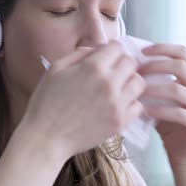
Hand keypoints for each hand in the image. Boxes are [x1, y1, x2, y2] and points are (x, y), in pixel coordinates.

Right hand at [20, 41, 145, 159]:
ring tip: (117, 88)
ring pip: (139, 83)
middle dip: (122, 64)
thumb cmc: (46, 102)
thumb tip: (98, 49)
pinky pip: (138, 106)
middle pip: (131, 63)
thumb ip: (79, 54)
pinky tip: (117, 105)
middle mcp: (109, 83)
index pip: (118, 47)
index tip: (107, 57)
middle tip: (112, 72)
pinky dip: (130, 103)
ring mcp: (117, 104)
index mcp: (93, 67)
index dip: (112, 50)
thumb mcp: (56, 69)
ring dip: (129, 82)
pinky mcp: (120, 122)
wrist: (47, 138)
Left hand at [139, 44, 185, 162]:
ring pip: (179, 90)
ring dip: (154, 89)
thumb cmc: (167, 120)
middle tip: (136, 73)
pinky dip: (160, 111)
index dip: (162, 49)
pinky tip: (145, 111)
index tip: (141, 52)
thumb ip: (155, 79)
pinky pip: (180, 113)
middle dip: (156, 66)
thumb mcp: (161, 96)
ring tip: (137, 92)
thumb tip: (130, 59)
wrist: (181, 150)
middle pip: (182, 67)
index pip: (183, 53)